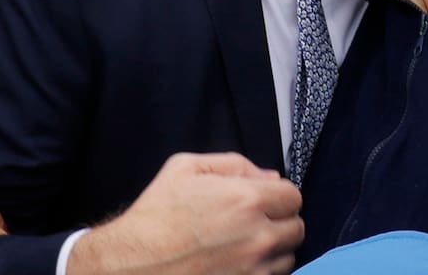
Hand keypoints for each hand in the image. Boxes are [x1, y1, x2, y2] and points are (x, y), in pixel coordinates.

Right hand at [69, 152, 303, 274]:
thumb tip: (268, 175)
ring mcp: (253, 270)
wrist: (131, 265)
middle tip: (257, 222)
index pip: (293, 196)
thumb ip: (233, 164)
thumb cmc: (156, 214)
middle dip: (280, 221)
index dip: (279, 195)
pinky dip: (262, 271)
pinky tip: (240, 263)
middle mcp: (258, 236)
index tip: (265, 199)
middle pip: (296, 228)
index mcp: (247, 199)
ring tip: (246, 245)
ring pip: (288, 257)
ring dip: (274, 250)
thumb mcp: (186, 167)